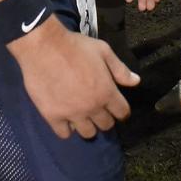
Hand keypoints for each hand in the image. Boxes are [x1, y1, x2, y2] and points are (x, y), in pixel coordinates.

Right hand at [11, 17, 139, 138]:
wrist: (44, 47)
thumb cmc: (76, 46)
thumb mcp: (103, 51)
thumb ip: (120, 69)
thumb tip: (136, 82)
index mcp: (106, 92)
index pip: (122, 112)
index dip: (122, 111)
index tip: (117, 108)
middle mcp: (92, 107)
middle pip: (106, 125)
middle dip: (105, 118)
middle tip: (98, 109)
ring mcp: (72, 114)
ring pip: (87, 133)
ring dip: (88, 126)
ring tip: (83, 116)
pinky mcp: (52, 116)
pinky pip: (64, 134)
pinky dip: (67, 128)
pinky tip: (66, 119)